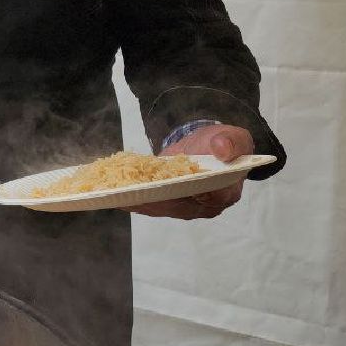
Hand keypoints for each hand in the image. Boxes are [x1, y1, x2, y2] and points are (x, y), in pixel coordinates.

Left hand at [127, 123, 254, 218]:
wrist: (210, 148)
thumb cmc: (223, 144)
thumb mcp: (232, 137)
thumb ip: (230, 143)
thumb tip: (222, 149)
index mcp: (225, 192)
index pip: (204, 196)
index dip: (182, 191)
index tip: (158, 187)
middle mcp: (205, 206)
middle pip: (175, 204)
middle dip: (149, 199)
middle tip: (124, 193)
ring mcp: (186, 208)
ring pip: (159, 206)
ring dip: (136, 200)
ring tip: (113, 194)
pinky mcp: (171, 204)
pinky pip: (151, 204)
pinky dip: (134, 199)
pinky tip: (115, 193)